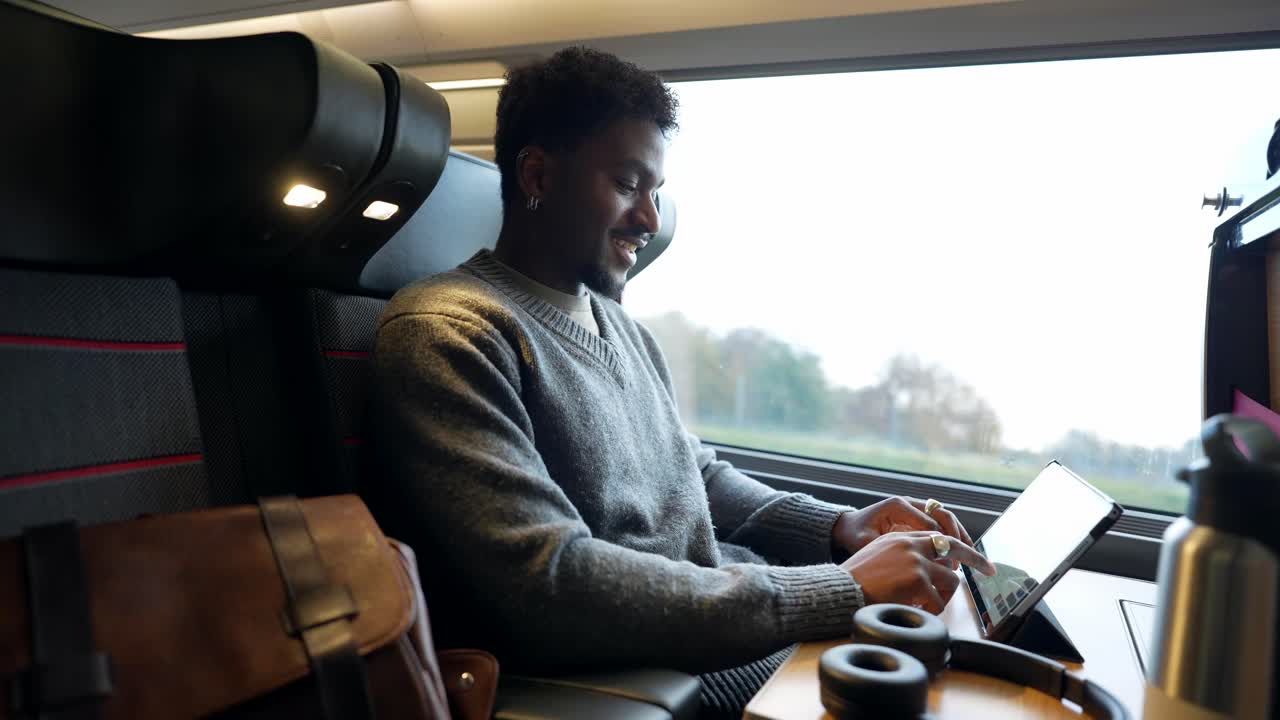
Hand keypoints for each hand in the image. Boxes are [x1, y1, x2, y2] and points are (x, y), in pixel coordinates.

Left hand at [832, 496, 976, 568]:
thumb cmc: (854, 535)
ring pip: (945, 516)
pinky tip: (958, 552)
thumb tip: (912, 562)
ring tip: (969, 554)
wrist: (847, 526)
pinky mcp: (916, 515)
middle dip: (957, 535)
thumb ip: (886, 549)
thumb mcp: (865, 542)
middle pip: (942, 514)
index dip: (942, 541)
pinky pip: (940, 522)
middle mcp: (908, 502)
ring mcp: (914, 507)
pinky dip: (951, 535)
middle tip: (968, 555)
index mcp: (897, 506)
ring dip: (958, 534)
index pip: (928, 522)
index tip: (951, 561)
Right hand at [839, 531, 995, 613]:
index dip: (958, 547)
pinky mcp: (917, 579)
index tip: (972, 555)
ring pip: (951, 581)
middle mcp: (910, 543)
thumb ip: (901, 555)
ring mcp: (915, 560)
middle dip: (975, 559)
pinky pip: (938, 602)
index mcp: (900, 536)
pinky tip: (914, 613)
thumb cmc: (852, 582)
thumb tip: (928, 570)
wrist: (838, 590)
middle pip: (955, 548)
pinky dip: (930, 613)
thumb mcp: (876, 557)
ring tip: (926, 607)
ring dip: (943, 597)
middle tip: (989, 569)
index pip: (938, 537)